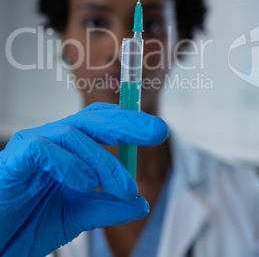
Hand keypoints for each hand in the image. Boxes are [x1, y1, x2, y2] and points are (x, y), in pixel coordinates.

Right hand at [0, 102, 167, 255]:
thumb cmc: (26, 222)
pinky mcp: (16, 156)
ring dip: (104, 161)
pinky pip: (46, 150)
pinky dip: (70, 166)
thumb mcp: (75, 216)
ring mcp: (34, 144)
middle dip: (128, 124)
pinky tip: (86, 185)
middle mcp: (53, 139)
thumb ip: (106, 206)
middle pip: (93, 119)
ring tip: (124, 187)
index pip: (100, 123)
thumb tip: (141, 202)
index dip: (128, 122)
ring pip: (74, 135)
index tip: (157, 130)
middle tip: (158, 131)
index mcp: (68, 148)